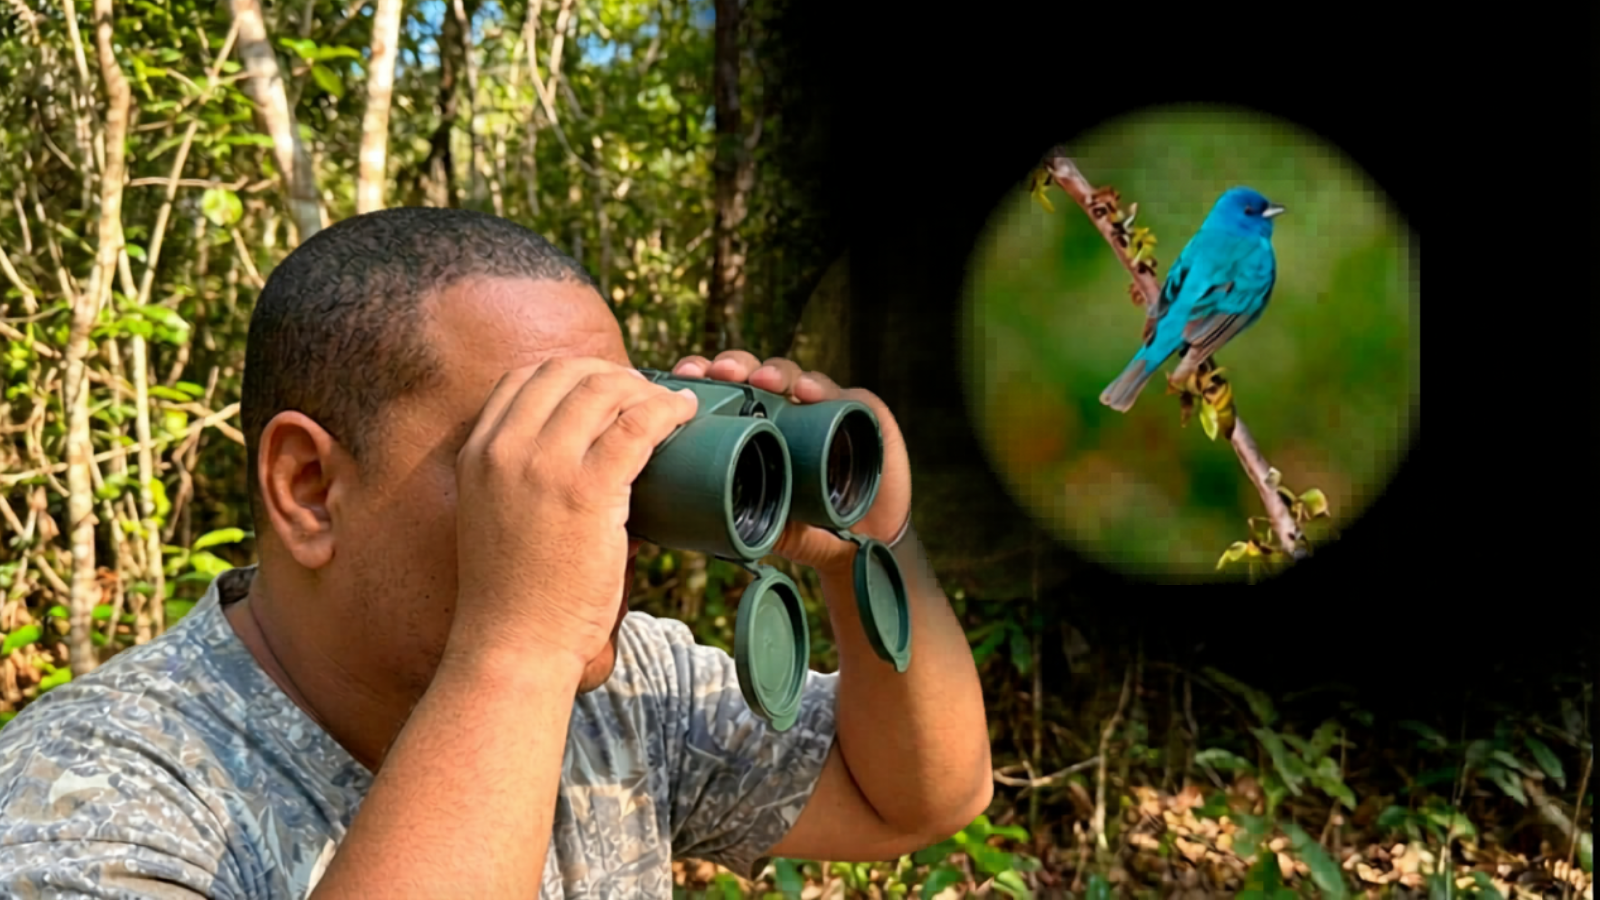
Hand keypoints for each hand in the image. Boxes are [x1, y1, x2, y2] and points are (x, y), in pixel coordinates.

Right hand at [449, 357, 698, 678]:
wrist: (512, 645)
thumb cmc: (514, 594)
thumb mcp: (497, 516)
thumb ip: (528, 482)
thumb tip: (591, 460)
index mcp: (477, 452)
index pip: (523, 378)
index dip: (571, 374)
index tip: (604, 389)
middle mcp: (504, 449)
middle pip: (565, 373)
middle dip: (611, 374)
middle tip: (644, 395)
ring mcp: (544, 467)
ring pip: (604, 391)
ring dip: (644, 389)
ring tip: (670, 407)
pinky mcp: (587, 492)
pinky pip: (637, 426)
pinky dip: (667, 411)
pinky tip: (685, 415)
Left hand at [670, 351, 909, 576]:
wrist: (866, 541)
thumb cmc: (810, 526)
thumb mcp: (768, 524)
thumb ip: (742, 517)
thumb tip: (692, 524)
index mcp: (757, 424)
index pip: (726, 389)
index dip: (705, 376)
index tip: (683, 374)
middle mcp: (788, 408)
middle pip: (756, 373)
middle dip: (736, 365)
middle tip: (720, 373)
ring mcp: (825, 406)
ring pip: (795, 376)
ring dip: (775, 372)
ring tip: (760, 380)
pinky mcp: (862, 411)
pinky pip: (843, 394)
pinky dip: (823, 389)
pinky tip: (807, 392)